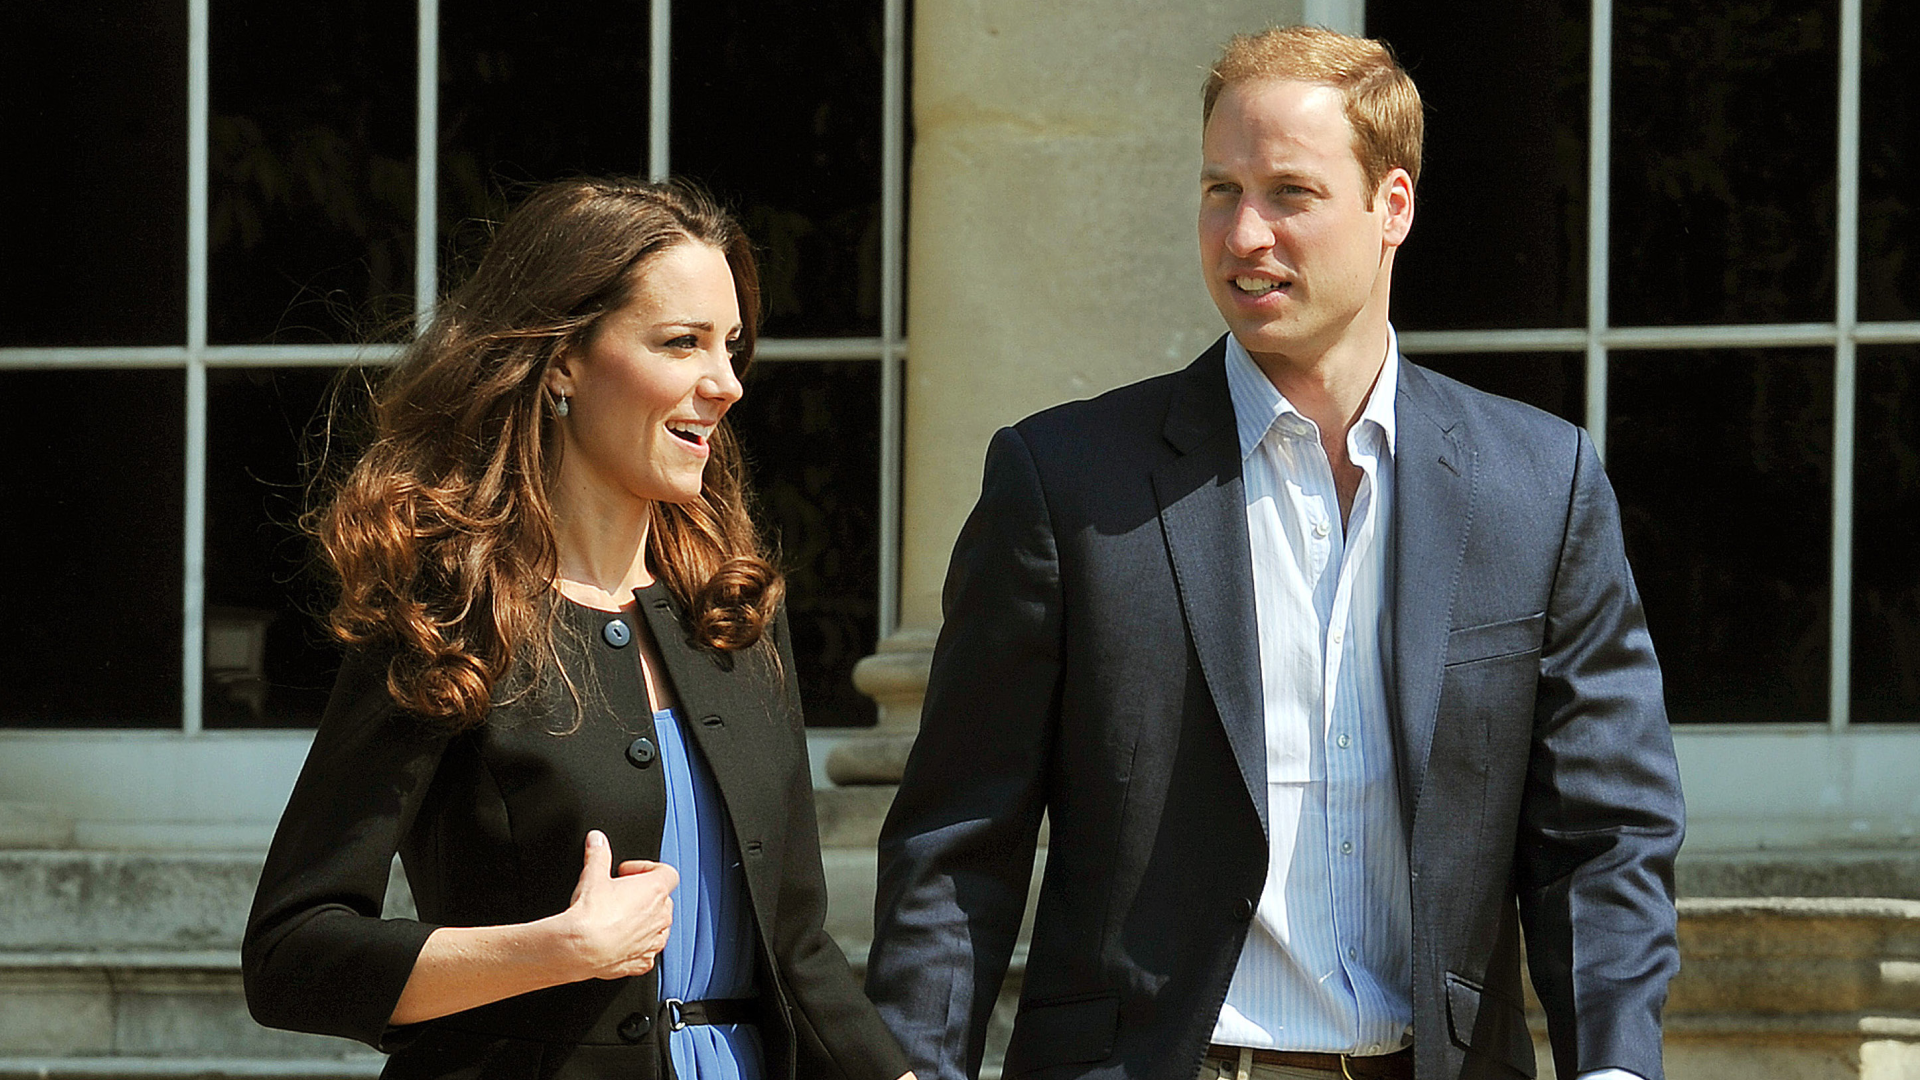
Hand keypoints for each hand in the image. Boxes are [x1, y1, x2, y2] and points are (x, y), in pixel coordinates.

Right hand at [562, 829, 677, 978]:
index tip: (628, 872)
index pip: (667, 872)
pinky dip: (637, 945)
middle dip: (644, 895)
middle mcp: (660, 916)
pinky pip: (648, 951)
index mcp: (654, 891)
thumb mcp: (592, 876)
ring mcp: (654, 941)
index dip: (646, 869)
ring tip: (619, 918)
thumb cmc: (590, 915)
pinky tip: (618, 940)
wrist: (580, 949)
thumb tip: (597, 841)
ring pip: (659, 926)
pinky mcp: (644, 962)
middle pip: (663, 899)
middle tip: (621, 894)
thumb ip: (598, 854)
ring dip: (644, 920)